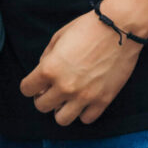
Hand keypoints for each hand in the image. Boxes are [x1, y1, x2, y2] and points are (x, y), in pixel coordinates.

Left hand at [20, 11, 143, 125]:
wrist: (120, 28)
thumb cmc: (88, 28)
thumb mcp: (59, 37)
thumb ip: (46, 57)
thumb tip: (42, 73)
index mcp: (50, 69)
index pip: (26, 89)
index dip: (30, 85)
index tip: (37, 82)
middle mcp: (64, 86)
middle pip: (42, 106)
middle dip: (43, 98)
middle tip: (52, 90)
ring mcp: (84, 96)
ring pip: (62, 119)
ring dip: (61, 109)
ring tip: (68, 98)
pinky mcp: (103, 100)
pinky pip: (86, 119)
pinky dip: (83, 112)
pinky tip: (85, 100)